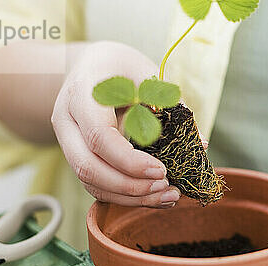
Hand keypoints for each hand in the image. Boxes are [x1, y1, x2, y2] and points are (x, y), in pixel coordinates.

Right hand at [51, 41, 181, 207]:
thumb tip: (199, 144)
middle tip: (167, 187)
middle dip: (130, 186)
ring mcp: (68, 143)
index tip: (162, 170)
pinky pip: (97, 186)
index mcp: (82, 94)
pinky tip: (155, 196)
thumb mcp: (148, 75)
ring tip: (168, 196)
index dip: (130, 161)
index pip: (99, 137)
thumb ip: (171, 107)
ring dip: (130, 197)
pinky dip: (126, 197)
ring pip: (91, 182)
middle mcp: (67, 121)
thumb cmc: (123, 68)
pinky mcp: (79, 157)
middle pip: (88, 167)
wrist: (92, 67)